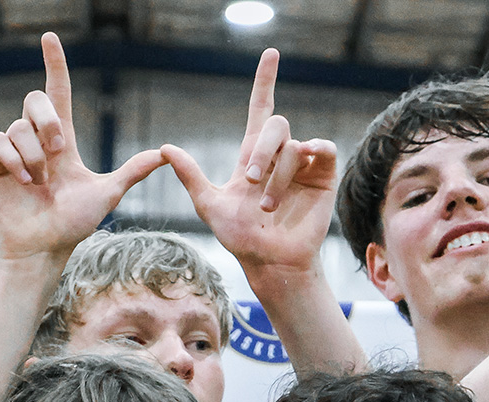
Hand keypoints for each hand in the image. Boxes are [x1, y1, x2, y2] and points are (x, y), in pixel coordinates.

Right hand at [0, 34, 164, 261]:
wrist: (41, 247)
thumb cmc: (71, 225)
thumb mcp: (106, 194)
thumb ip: (131, 172)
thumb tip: (164, 154)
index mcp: (59, 140)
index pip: (57, 92)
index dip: (55, 64)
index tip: (50, 38)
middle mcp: (33, 139)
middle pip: (37, 99)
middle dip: (49, 121)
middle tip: (59, 150)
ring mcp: (10, 151)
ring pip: (19, 126)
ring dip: (35, 154)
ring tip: (40, 181)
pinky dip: (15, 160)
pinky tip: (25, 181)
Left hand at [162, 50, 337, 276]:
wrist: (269, 261)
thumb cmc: (239, 237)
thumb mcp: (209, 204)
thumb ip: (190, 175)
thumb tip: (163, 148)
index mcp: (254, 156)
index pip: (261, 109)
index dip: (265, 82)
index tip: (270, 54)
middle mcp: (280, 156)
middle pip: (276, 126)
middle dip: (261, 151)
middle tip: (249, 180)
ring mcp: (303, 165)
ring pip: (293, 147)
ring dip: (277, 177)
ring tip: (267, 207)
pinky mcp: (323, 177)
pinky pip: (324, 149)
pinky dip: (316, 150)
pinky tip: (307, 160)